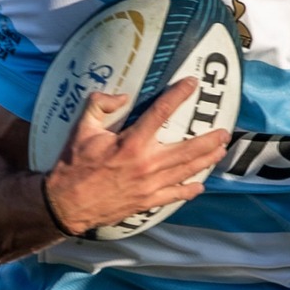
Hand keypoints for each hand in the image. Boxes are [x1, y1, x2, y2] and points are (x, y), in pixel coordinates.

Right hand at [43, 80, 231, 234]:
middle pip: (186, 148)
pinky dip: (188, 191)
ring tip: (220, 151)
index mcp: (130, 143)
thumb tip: (121, 96)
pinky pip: (174, 196)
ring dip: (206, 160)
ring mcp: (149, 185)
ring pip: (185, 171)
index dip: (179, 95)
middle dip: (208, 139)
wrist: (65, 205)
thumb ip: (99, 105)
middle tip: (225, 132)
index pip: (161, 112)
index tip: (192, 83)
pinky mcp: (145, 202)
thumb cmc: (73, 166)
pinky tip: (199, 186)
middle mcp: (146, 164)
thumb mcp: (81, 129)